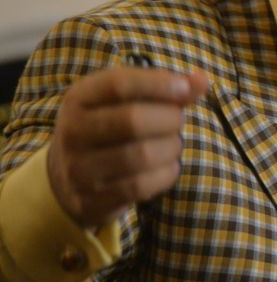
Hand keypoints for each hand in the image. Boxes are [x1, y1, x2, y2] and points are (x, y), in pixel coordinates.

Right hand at [47, 66, 209, 228]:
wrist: (69, 180)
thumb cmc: (112, 128)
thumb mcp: (130, 101)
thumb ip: (168, 89)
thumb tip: (203, 80)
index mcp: (79, 98)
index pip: (118, 84)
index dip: (158, 84)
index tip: (186, 88)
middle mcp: (72, 132)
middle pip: (132, 120)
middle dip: (168, 118)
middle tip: (177, 120)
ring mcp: (77, 169)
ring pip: (140, 155)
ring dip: (170, 147)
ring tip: (173, 144)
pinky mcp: (89, 200)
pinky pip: (139, 186)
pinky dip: (165, 174)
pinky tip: (168, 166)